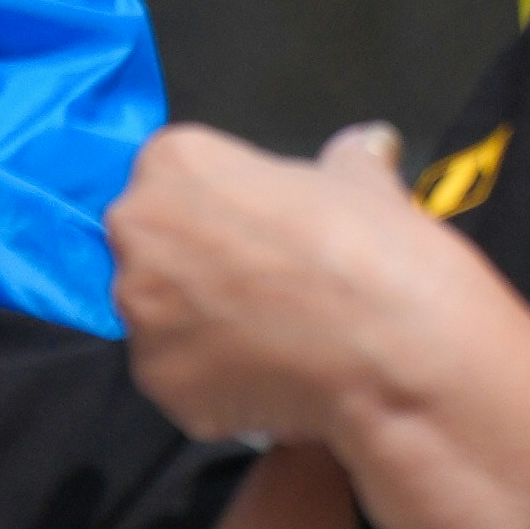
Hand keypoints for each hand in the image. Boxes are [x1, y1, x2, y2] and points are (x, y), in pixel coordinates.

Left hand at [115, 122, 529, 528]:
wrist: (391, 350)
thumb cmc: (372, 248)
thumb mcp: (362, 179)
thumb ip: (343, 161)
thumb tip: (366, 146)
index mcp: (175, 162)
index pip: (176, 182)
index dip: (221, 211)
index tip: (258, 233)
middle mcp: (138, 232)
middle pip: (153, 249)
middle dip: (195, 269)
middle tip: (261, 288)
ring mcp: (140, 312)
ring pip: (160, 318)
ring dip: (200, 328)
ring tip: (269, 338)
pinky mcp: (156, 380)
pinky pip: (177, 377)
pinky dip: (212, 382)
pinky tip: (266, 377)